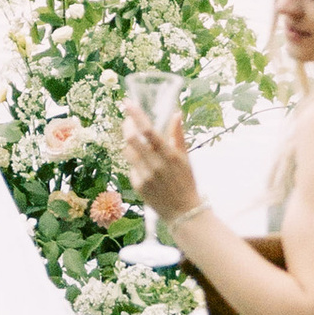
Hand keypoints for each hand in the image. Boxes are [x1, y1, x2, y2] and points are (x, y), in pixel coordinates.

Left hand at [119, 102, 202, 226]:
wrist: (183, 212)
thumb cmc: (186, 181)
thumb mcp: (185, 158)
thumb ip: (178, 135)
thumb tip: (176, 114)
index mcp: (169, 155)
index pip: (148, 130)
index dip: (136, 115)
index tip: (127, 102)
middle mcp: (155, 165)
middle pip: (131, 139)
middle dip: (127, 125)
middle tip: (128, 120)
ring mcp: (144, 176)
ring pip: (128, 151)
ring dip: (129, 143)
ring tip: (136, 141)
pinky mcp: (138, 186)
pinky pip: (131, 167)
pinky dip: (135, 161)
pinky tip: (143, 164)